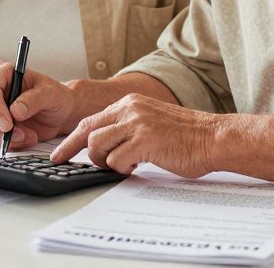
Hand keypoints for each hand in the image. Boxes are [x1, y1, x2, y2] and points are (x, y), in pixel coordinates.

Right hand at [0, 62, 79, 150]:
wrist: (60, 113)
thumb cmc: (56, 97)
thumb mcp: (51, 94)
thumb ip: (34, 100)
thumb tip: (15, 111)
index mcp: (3, 73)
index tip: (7, 125)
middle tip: (19, 135)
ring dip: (5, 138)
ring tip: (29, 136)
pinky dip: (8, 143)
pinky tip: (25, 138)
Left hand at [49, 93, 221, 177]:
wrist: (215, 138)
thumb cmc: (187, 136)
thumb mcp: (151, 122)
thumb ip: (127, 128)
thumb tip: (101, 146)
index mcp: (130, 103)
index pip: (90, 120)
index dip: (70, 139)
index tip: (58, 153)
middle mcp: (131, 109)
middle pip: (86, 132)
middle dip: (72, 151)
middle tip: (66, 163)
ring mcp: (138, 124)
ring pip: (97, 146)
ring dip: (105, 162)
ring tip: (122, 165)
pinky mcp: (146, 141)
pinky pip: (116, 161)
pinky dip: (122, 169)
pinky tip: (137, 167)